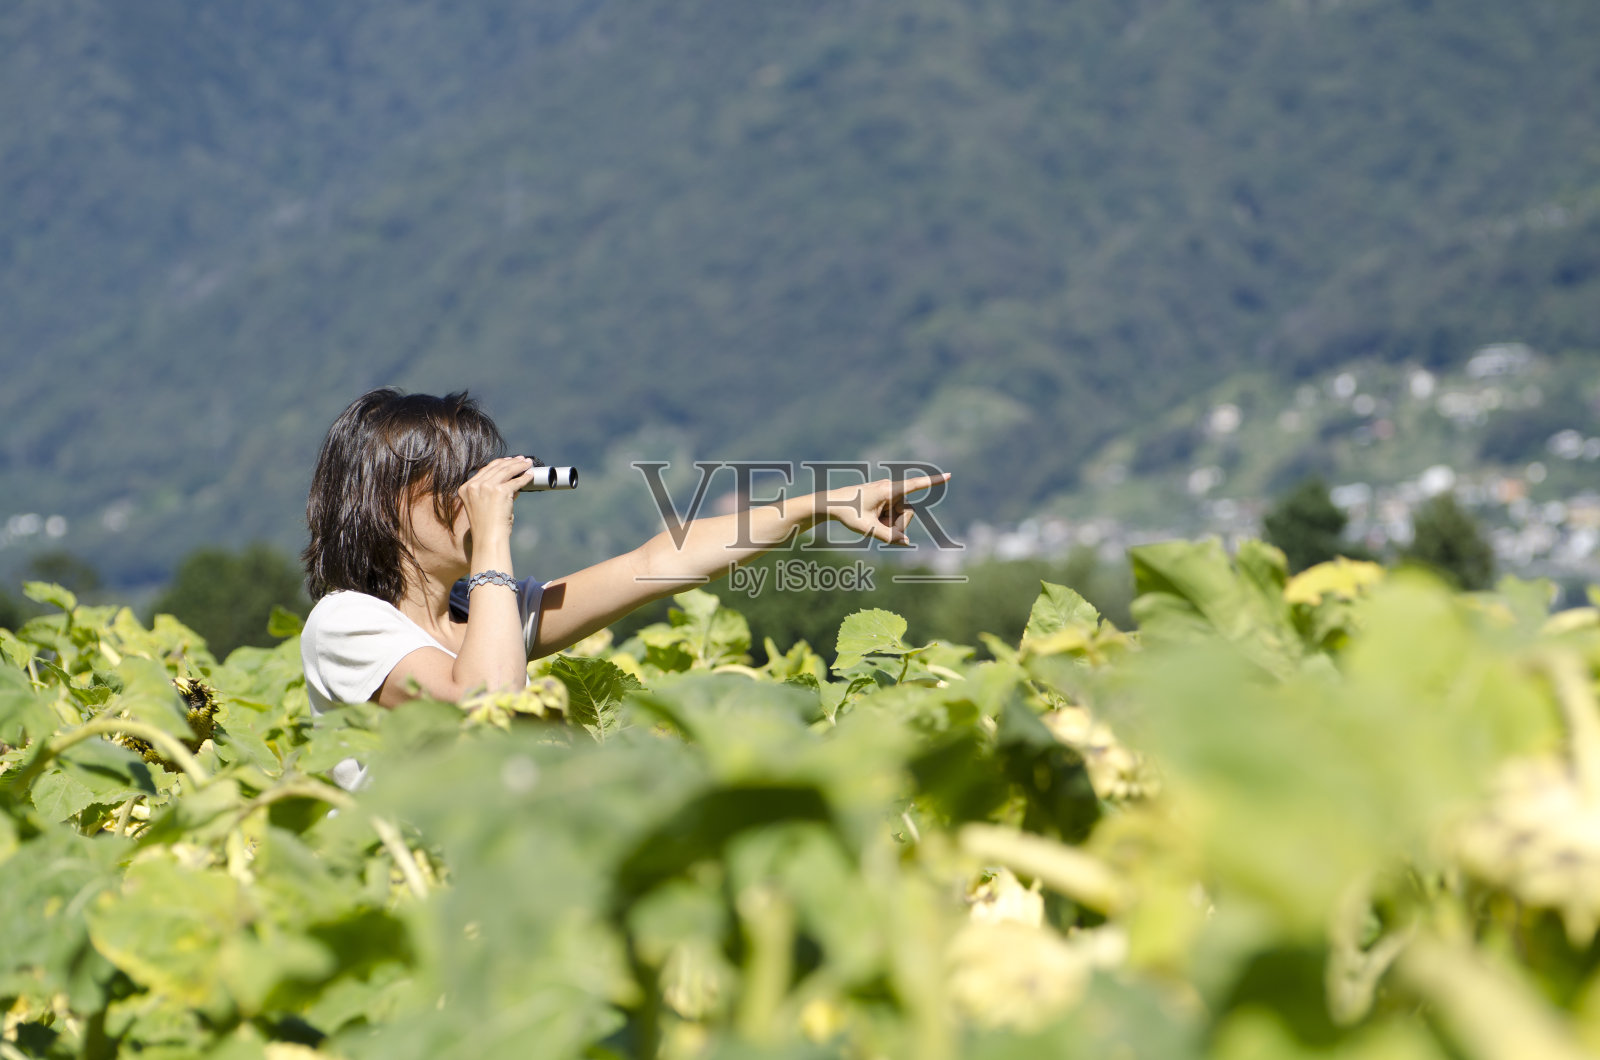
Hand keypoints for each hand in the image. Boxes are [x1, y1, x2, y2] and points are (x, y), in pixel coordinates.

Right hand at [457, 456, 538, 547]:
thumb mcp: (484, 506)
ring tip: (528, 464)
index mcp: (465, 488)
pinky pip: (516, 481)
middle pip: (496, 467)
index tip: (509, 460)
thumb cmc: (487, 527)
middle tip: (522, 460)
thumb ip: (494, 492)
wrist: (488, 538)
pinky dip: (525, 478)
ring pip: (506, 470)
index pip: (484, 470)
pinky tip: (530, 476)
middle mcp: (474, 486)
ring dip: (519, 466)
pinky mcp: (499, 491)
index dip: (498, 463)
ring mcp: (486, 487)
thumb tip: (513, 483)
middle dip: (511, 462)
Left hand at [825, 472, 950, 545]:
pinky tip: (871, 518)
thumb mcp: (867, 528)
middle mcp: (891, 489)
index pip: (915, 485)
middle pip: (908, 512)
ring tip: (872, 521)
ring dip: (890, 523)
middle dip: (897, 524)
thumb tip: (906, 542)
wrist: (832, 504)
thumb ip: (887, 537)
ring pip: (901, 515)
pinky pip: (894, 513)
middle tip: (877, 525)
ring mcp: (888, 493)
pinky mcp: (885, 497)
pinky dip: (886, 521)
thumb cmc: (848, 513)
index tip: (949, 475)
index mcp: (888, 491)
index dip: (933, 482)